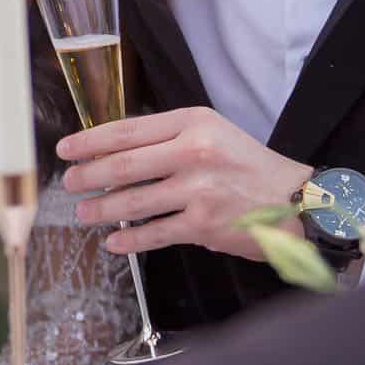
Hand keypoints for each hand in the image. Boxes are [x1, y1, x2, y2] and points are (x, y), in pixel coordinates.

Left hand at [57, 107, 310, 258]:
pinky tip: (115, 241)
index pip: (128, 130)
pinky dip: (129, 239)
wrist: (297, 202)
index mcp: (193, 123)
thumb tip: (116, 151)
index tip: (67, 150)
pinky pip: (154, 232)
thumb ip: (170, 138)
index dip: (90, 141)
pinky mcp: (203, 224)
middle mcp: (193, 152)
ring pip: (133, 201)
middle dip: (88, 177)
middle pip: (123, 165)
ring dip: (101, 209)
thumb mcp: (213, 133)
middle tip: (70, 184)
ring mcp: (197, 190)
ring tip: (84, 213)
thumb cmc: (250, 167)